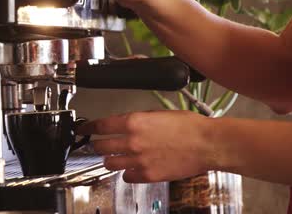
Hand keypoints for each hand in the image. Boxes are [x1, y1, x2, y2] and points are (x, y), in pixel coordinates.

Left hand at [77, 110, 216, 182]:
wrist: (208, 143)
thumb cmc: (189, 127)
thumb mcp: (158, 113)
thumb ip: (137, 119)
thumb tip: (124, 123)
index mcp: (133, 122)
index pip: (100, 126)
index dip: (87, 128)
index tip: (83, 130)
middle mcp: (132, 142)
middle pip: (100, 147)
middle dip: (98, 145)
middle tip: (99, 145)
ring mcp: (139, 160)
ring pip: (110, 164)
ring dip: (110, 160)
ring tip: (116, 158)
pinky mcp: (148, 175)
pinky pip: (127, 177)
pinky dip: (127, 173)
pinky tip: (132, 168)